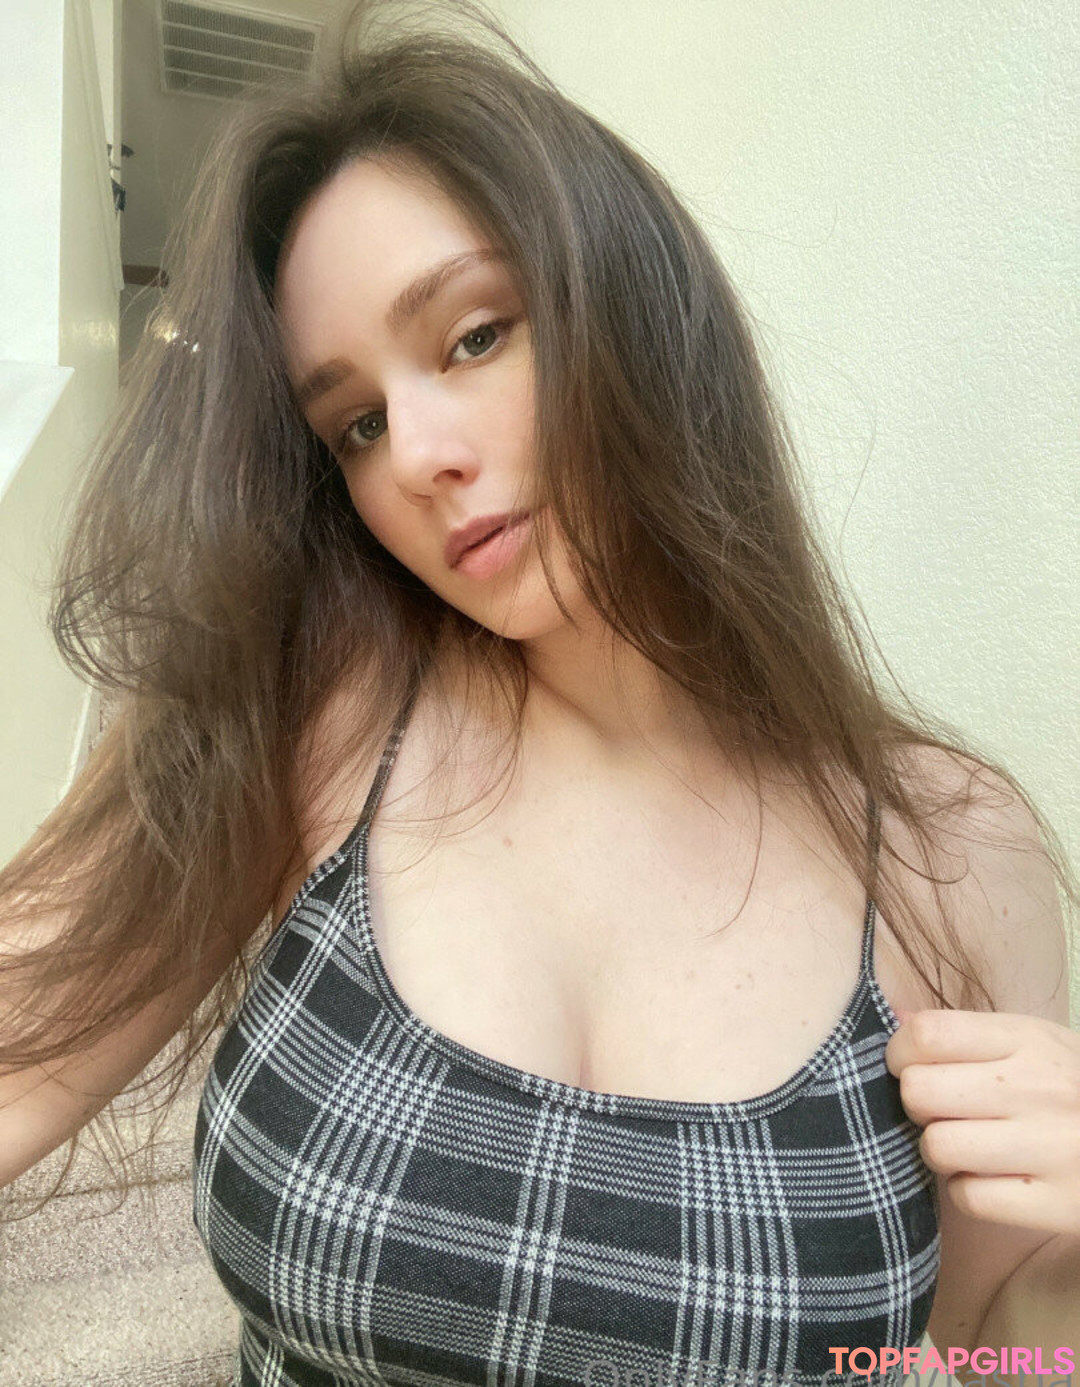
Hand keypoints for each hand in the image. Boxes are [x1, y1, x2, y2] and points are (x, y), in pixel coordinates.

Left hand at [885, 1007, 1079, 1233]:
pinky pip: (968, 1197)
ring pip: (937, 1146)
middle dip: (916, 1104)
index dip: (899, 1053)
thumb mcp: (1034, 1043)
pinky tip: (994, 1179)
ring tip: (967, 1145)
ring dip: (940, 1150)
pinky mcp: (1056, 1204)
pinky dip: (970, 1192)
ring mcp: (1049, 1147)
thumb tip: (896, 1016)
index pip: (927, 1034)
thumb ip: (966, 1032)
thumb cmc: (1075, 1088)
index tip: (909, 1065)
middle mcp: (1037, 1088)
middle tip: (941, 1110)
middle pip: (919, 1091)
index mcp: (1028, 1040)